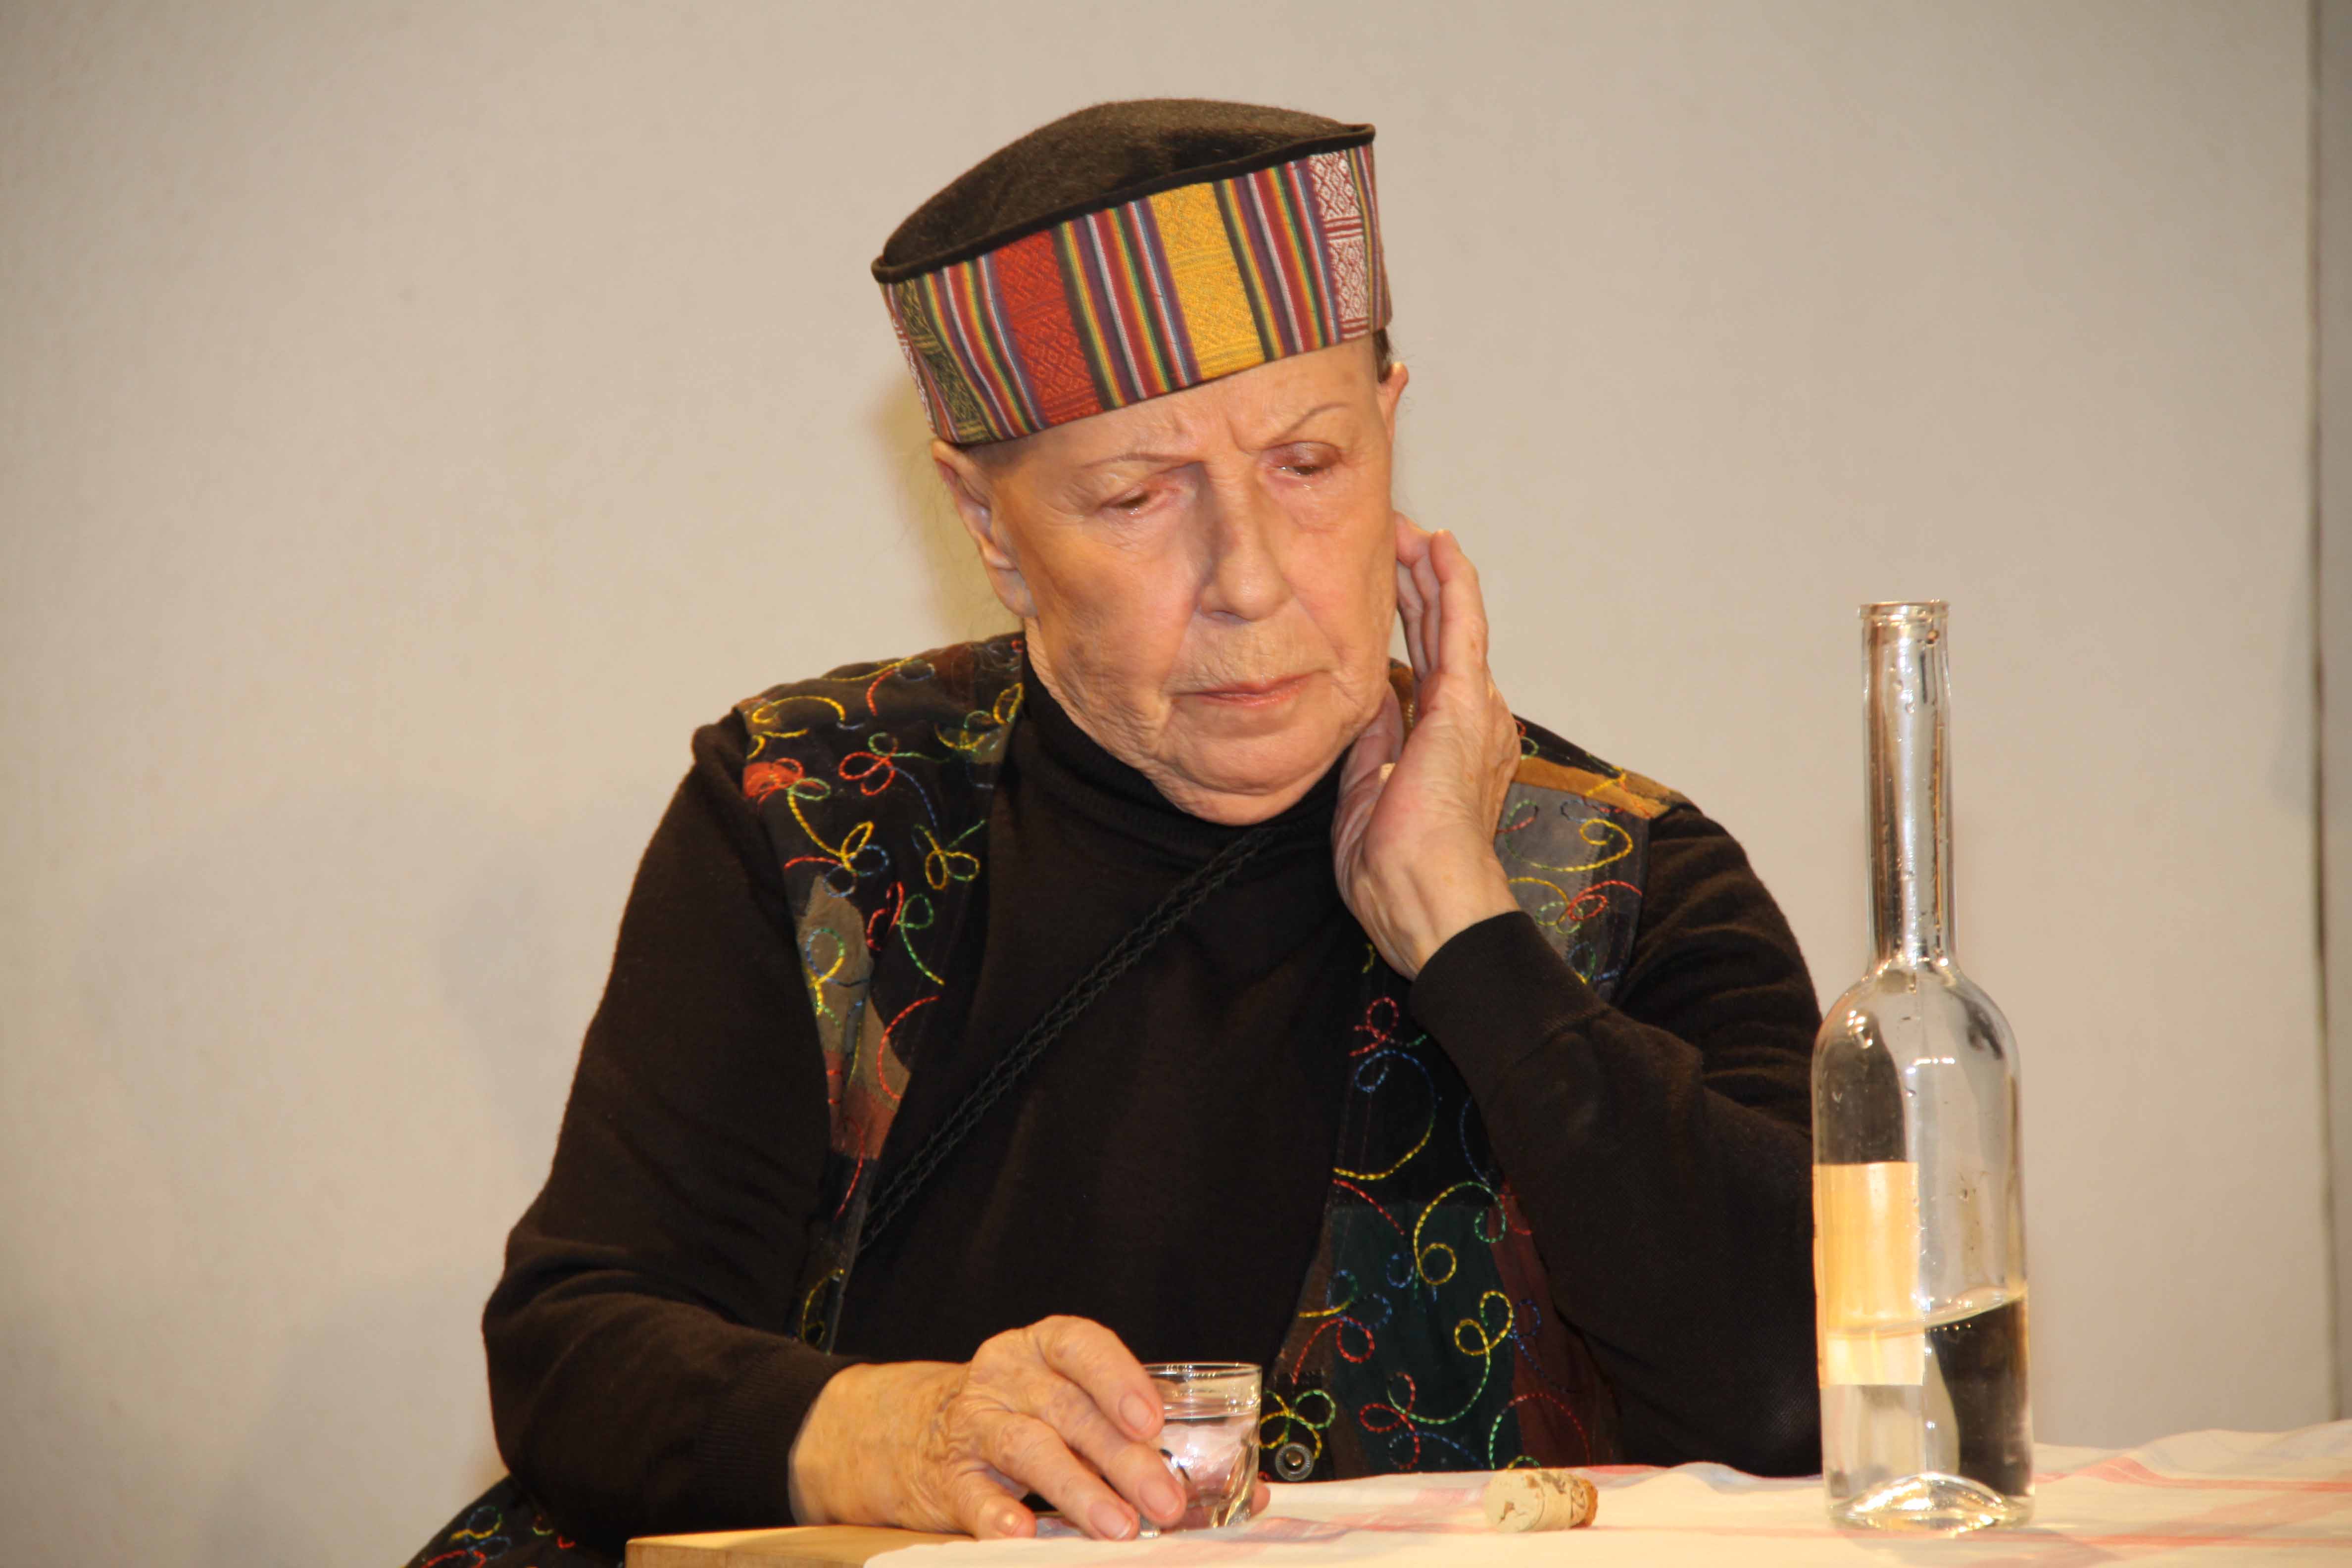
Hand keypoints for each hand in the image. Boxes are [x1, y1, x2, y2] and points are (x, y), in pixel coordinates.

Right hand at [785, 1315, 1267, 1539]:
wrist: (912, 1432)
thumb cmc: (1024, 1416)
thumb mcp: (1072, 1403)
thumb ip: (1141, 1435)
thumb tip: (1248, 1486)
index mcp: (1043, 1348)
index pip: (1080, 1346)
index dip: (1118, 1377)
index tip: (1153, 1419)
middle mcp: (1007, 1375)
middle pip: (1067, 1409)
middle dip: (1121, 1457)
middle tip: (1166, 1499)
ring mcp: (973, 1421)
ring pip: (1027, 1447)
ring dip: (1077, 1489)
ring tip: (1117, 1527)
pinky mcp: (948, 1473)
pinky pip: (972, 1493)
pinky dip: (998, 1515)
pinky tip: (1023, 1534)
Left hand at [1332, 516, 1520, 977]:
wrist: (1427, 901)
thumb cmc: (1398, 873)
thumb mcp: (1369, 792)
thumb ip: (1375, 741)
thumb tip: (1369, 700)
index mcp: (1448, 745)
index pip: (1426, 666)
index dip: (1407, 619)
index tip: (1381, 582)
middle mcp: (1470, 721)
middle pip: (1441, 635)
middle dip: (1416, 582)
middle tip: (1392, 536)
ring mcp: (1473, 711)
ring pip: (1450, 622)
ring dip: (1429, 571)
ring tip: (1407, 527)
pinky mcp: (1467, 706)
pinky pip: (1461, 629)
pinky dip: (1450, 583)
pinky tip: (1438, 546)